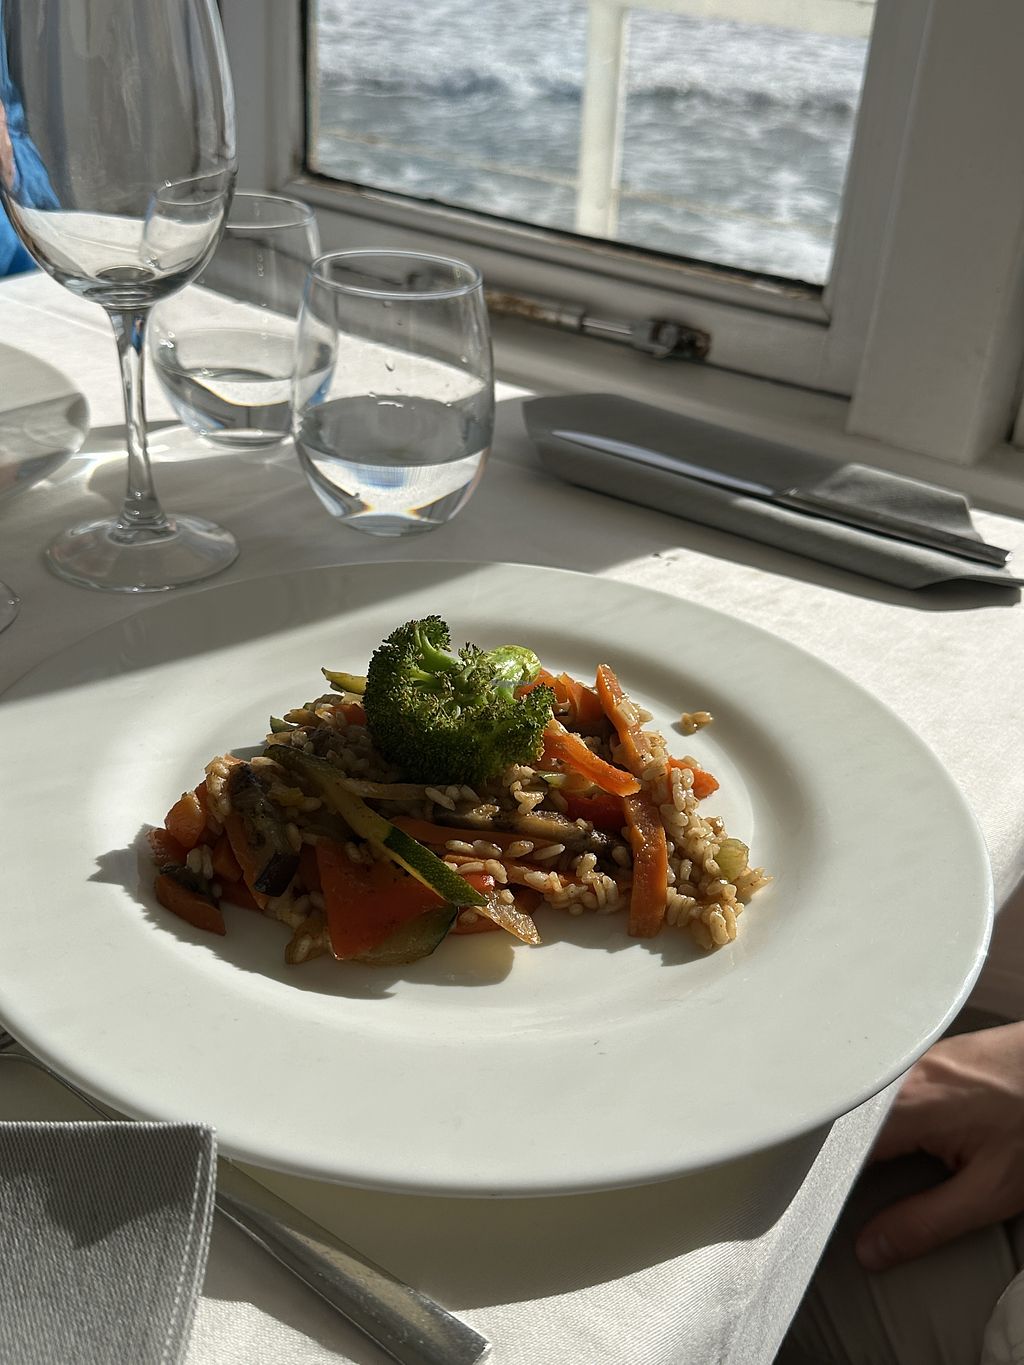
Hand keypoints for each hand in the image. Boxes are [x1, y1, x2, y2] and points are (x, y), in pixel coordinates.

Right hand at [856, 1022, 1023, 1271]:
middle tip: (866, 1189)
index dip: (834, 1181)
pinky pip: (895, 1085)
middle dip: (852, 1159)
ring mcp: (917, 1057)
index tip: (836, 1208)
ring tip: (898, 1161)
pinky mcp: (934, 1052)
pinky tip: (919, 1130)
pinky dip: (895, 1112)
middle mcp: (902, 1073)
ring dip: (874, 1133)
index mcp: (906, 1106)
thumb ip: (925, 1222)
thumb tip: (873, 1248)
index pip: (841, 1149)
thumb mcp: (989, 1191)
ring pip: (871, 1100)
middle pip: (851, 1121)